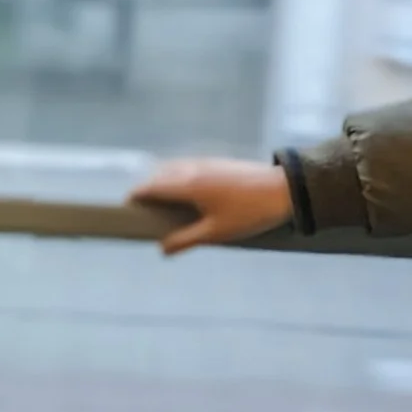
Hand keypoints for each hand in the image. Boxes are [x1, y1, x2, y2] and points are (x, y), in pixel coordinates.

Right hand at [128, 158, 292, 253]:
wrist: (283, 190)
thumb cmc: (248, 214)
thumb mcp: (216, 233)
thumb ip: (185, 240)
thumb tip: (161, 248)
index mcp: (187, 185)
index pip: (151, 187)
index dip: (135, 197)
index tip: (127, 208)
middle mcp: (192, 169)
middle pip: (159, 176)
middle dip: (148, 191)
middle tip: (147, 211)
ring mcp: (206, 162)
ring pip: (174, 169)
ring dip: (164, 182)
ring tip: (166, 204)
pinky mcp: (218, 162)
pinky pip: (188, 167)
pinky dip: (179, 178)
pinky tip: (190, 194)